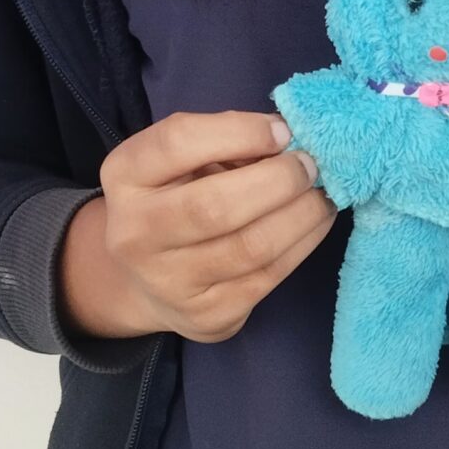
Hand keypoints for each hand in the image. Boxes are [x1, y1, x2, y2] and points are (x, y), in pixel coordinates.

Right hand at [59, 111, 337, 344]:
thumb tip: (290, 138)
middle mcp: (135, 233)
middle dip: (278, 181)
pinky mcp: (206, 317)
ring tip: (323, 193)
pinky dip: (303, 243)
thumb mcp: (182, 160)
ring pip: (251, 247)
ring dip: (301, 214)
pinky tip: (316, 222)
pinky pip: (267, 277)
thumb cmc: (177, 198)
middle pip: (214, 206)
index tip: (283, 131)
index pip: (176, 143)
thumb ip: (224, 141)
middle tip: (310, 166)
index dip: (239, 131)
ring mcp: (168, 282)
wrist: (149, 281)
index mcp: (125, 176)